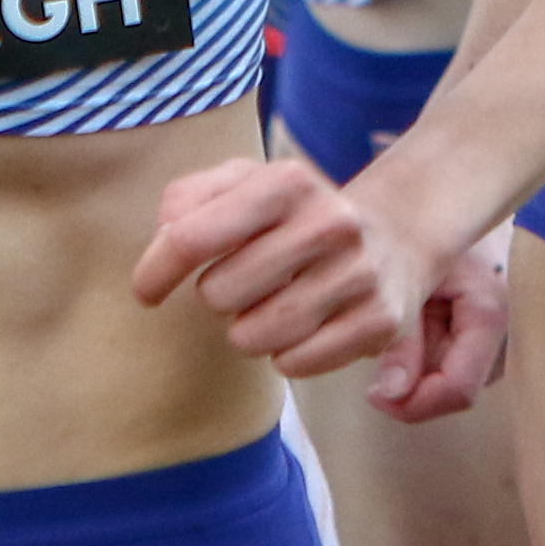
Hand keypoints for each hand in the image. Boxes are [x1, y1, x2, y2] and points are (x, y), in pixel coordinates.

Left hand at [131, 153, 446, 386]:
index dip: (156, 270)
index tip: (147, 290)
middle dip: (216, 297)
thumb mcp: (244, 185)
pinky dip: (286, 355)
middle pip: (217, 295)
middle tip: (242, 285)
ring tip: (270, 307)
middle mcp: (330, 222)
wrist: (397, 235)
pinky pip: (295, 364)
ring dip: (247, 331)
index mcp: (288, 181)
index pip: (191, 237)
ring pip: (253, 337)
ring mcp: (360, 273)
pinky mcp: (379, 322)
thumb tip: (165, 237)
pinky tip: (303, 329)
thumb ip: (188, 199)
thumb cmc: (295, 216)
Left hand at [362, 229, 511, 425]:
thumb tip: (391, 395)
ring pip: (453, 377)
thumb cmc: (428, 226)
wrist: (456, 191)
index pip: (458, 390)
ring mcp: (501, 333)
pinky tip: (414, 321)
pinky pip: (455, 361)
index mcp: (490, 311)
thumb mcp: (411, 279)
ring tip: (398, 323)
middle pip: (453, 386)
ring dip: (418, 365)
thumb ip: (402, 338)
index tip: (372, 394)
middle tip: (377, 349)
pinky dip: (427, 352)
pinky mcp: (490, 332)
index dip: (413, 405)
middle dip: (412, 379)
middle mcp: (506, 329)